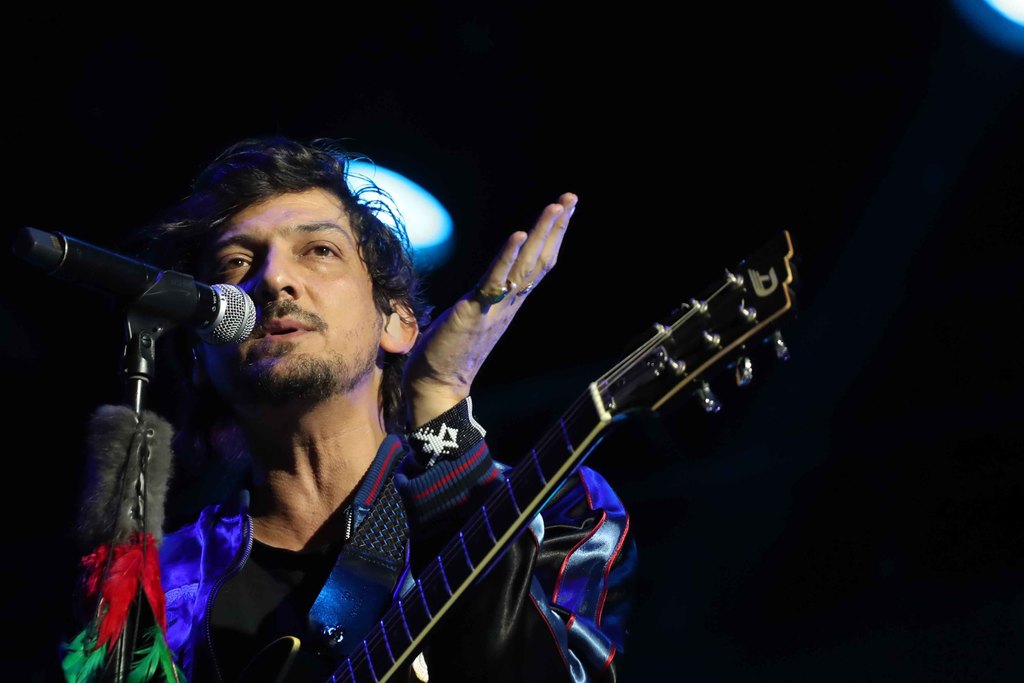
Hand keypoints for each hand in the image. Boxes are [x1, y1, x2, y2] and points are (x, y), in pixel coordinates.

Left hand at [403, 192, 577, 428]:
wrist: (436, 386)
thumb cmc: (449, 352)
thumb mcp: (474, 315)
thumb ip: (485, 298)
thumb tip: (488, 283)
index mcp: (510, 303)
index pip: (538, 264)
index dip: (552, 236)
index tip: (564, 209)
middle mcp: (509, 303)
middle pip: (540, 260)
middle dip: (556, 227)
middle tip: (571, 198)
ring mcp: (495, 306)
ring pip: (526, 266)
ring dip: (541, 234)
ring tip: (555, 207)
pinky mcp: (475, 311)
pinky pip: (495, 281)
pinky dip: (508, 258)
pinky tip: (518, 236)